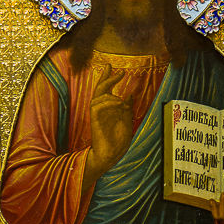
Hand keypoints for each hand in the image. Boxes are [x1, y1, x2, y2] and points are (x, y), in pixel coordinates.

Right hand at [84, 66, 132, 185]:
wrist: (111, 155)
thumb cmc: (119, 141)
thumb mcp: (127, 120)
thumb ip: (127, 107)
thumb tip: (129, 94)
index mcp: (109, 109)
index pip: (107, 91)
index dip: (110, 79)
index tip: (119, 71)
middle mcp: (101, 110)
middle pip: (100, 89)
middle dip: (105, 77)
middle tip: (111, 68)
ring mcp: (97, 115)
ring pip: (98, 96)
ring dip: (110, 94)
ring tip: (121, 101)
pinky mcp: (94, 120)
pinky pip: (96, 105)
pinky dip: (108, 102)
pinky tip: (118, 104)